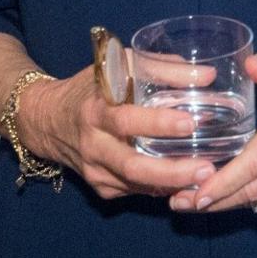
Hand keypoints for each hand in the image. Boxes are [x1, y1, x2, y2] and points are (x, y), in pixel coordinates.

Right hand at [24, 68, 216, 201]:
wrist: (48, 121)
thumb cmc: (92, 88)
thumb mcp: (119, 67)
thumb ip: (161, 68)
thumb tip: (208, 75)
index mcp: (95, 111)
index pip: (126, 121)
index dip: (158, 123)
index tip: (191, 123)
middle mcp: (93, 145)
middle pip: (132, 166)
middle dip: (171, 172)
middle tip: (207, 169)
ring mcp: (95, 171)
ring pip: (137, 185)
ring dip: (173, 185)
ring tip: (206, 180)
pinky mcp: (101, 187)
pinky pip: (136, 191)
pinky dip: (162, 188)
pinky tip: (186, 184)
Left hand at [182, 48, 256, 212]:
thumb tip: (250, 66)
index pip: (256, 163)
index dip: (226, 182)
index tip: (199, 194)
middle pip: (252, 188)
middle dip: (215, 200)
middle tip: (178, 202)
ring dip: (224, 203)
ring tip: (187, 203)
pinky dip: (240, 199)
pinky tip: (216, 198)